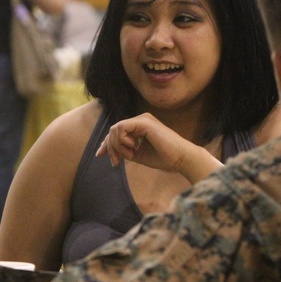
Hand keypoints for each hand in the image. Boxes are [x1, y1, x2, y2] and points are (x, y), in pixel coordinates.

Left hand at [96, 113, 222, 183]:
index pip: (117, 131)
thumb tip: (111, 149)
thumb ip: (125, 149)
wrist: (180, 158)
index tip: (100, 155)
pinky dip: (122, 141)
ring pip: (116, 128)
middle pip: (114, 129)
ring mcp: (143, 119)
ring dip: (117, 145)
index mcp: (140, 126)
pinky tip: (132, 148)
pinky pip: (122, 128)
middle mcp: (141, 119)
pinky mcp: (144, 122)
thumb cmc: (163, 158)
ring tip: (130, 155)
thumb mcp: (138, 154)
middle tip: (115, 162)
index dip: (106, 143)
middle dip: (110, 147)